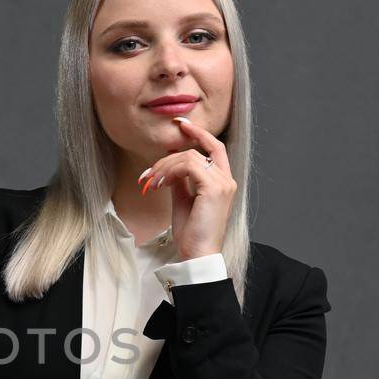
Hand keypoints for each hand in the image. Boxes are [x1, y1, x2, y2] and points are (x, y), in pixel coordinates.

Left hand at [136, 115, 236, 260]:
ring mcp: (223, 184)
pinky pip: (188, 166)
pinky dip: (170, 172)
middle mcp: (227, 180)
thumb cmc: (192, 233)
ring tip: (152, 183)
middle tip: (150, 170)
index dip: (199, 134)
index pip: (215, 148)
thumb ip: (181, 181)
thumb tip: (171, 165)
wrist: (197, 254)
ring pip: (190, 157)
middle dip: (173, 152)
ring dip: (165, 167)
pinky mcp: (214, 188)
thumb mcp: (184, 200)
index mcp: (223, 182)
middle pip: (200, 149)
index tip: (180, 124)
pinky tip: (160, 184)